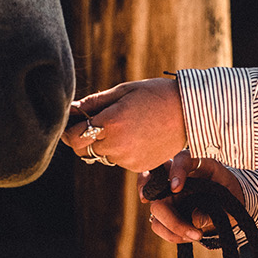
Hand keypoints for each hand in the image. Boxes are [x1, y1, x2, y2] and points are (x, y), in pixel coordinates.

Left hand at [59, 78, 186, 173]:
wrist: (189, 111)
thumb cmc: (154, 94)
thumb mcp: (123, 91)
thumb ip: (95, 102)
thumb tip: (72, 109)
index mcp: (111, 122)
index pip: (73, 137)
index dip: (69, 130)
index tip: (71, 123)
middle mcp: (117, 145)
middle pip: (83, 150)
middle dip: (83, 138)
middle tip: (93, 123)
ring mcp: (129, 159)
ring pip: (102, 155)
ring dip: (103, 144)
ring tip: (122, 125)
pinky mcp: (139, 166)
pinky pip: (119, 160)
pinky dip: (120, 150)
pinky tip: (134, 134)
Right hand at [145, 154, 245, 244]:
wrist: (225, 202)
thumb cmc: (226, 191)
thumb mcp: (229, 194)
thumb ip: (216, 206)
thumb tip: (196, 220)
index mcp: (195, 163)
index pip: (180, 160)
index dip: (175, 171)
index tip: (176, 187)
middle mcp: (175, 176)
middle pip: (157, 189)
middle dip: (169, 215)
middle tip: (193, 231)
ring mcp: (167, 194)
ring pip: (156, 210)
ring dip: (173, 228)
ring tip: (197, 235)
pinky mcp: (164, 210)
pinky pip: (157, 224)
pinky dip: (171, 234)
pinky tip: (188, 236)